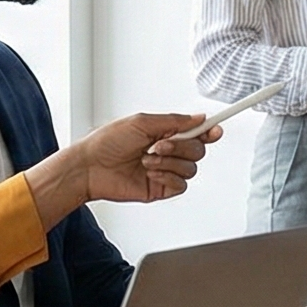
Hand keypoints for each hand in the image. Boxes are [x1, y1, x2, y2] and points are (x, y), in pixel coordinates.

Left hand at [24, 113, 216, 224]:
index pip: (196, 132)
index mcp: (165, 133)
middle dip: (181, 146)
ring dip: (169, 162)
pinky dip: (168, 177)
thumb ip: (174, 121)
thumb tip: (198, 118)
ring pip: (191, 168)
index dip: (209, 131)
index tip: (216, 129)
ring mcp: (165, 171)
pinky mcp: (160, 188)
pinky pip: (181, 185)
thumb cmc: (108, 142)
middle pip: (198, 150)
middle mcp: (168, 152)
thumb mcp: (142, 122)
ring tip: (147, 160)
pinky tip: (150, 173)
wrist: (91, 167)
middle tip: (159, 145)